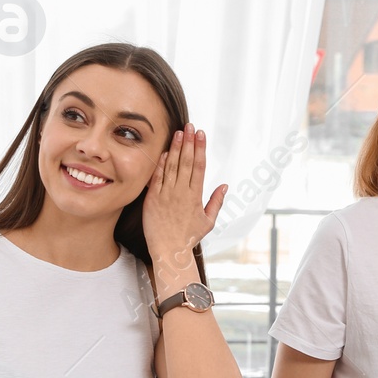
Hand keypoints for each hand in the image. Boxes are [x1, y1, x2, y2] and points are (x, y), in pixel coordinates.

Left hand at [142, 123, 227, 272]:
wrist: (169, 251)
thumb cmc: (188, 238)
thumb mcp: (208, 222)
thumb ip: (217, 202)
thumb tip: (224, 185)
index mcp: (196, 196)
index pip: (199, 167)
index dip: (200, 148)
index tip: (201, 134)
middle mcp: (181, 193)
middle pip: (186, 162)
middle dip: (189, 142)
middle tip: (190, 126)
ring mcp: (166, 195)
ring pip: (171, 166)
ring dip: (175, 148)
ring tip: (178, 132)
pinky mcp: (152, 199)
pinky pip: (156, 177)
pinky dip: (160, 164)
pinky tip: (163, 151)